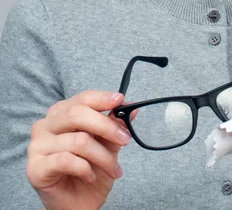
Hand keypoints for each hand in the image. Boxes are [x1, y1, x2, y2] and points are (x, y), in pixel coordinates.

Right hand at [26, 90, 137, 209]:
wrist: (77, 206)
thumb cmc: (90, 172)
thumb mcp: (107, 145)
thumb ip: (114, 126)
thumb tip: (130, 108)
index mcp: (60, 114)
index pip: (82, 99)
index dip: (102, 98)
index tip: (120, 100)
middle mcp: (45, 126)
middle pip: (78, 114)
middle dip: (107, 127)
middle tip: (125, 139)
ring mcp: (37, 146)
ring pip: (78, 140)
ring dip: (102, 156)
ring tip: (112, 169)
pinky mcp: (35, 168)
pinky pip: (66, 160)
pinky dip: (85, 168)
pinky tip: (89, 176)